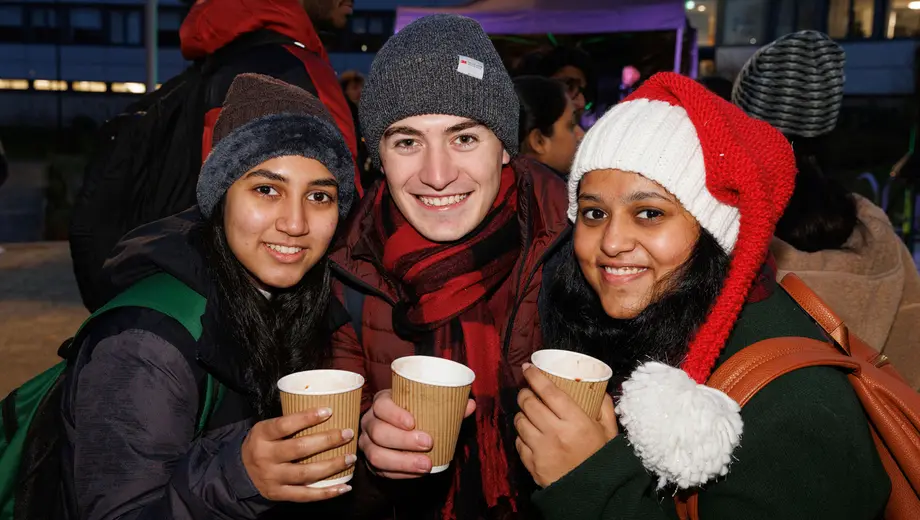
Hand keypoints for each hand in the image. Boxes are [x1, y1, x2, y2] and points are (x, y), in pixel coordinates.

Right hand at [242, 407, 354, 501]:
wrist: (240, 472)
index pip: (285, 425)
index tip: (329, 411)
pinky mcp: (279, 494)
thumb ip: (288, 423)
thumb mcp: (266, 429)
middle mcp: (266, 457)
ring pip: (306, 473)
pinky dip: (327, 493)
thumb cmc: (262, 444)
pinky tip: (344, 487)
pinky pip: (305, 495)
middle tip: (348, 433)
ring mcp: (272, 478)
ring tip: (350, 457)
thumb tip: (326, 411)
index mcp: (262, 435)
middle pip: (300, 449)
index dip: (307, 418)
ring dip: (332, 465)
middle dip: (328, 440)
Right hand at [358, 389, 475, 478]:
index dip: (394, 414)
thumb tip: (470, 405)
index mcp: (382, 403)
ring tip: (425, 465)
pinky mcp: (371, 463)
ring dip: (402, 462)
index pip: (381, 405)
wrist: (398, 431)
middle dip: (403, 440)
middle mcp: (370, 422)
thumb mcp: (427, 408)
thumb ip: (448, 406)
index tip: (413, 422)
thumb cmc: (414, 415)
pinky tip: (416, 473)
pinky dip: (400, 474)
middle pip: (379, 432)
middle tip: (428, 444)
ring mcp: (367, 443)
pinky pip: (381, 471)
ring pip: (376, 455)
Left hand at [514, 363, 617, 487]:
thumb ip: (604, 408)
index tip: (528, 367)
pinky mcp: (532, 464)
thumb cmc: (602, 459)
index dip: (534, 376)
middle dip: (525, 393)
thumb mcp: (609, 432)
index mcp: (575, 421)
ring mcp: (541, 449)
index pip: (548, 391)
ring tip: (528, 413)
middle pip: (529, 403)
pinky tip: (530, 434)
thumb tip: (599, 388)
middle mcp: (555, 432)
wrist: (595, 495)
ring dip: (521, 413)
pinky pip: (519, 442)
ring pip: (520, 421)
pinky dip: (522, 435)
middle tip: (528, 391)